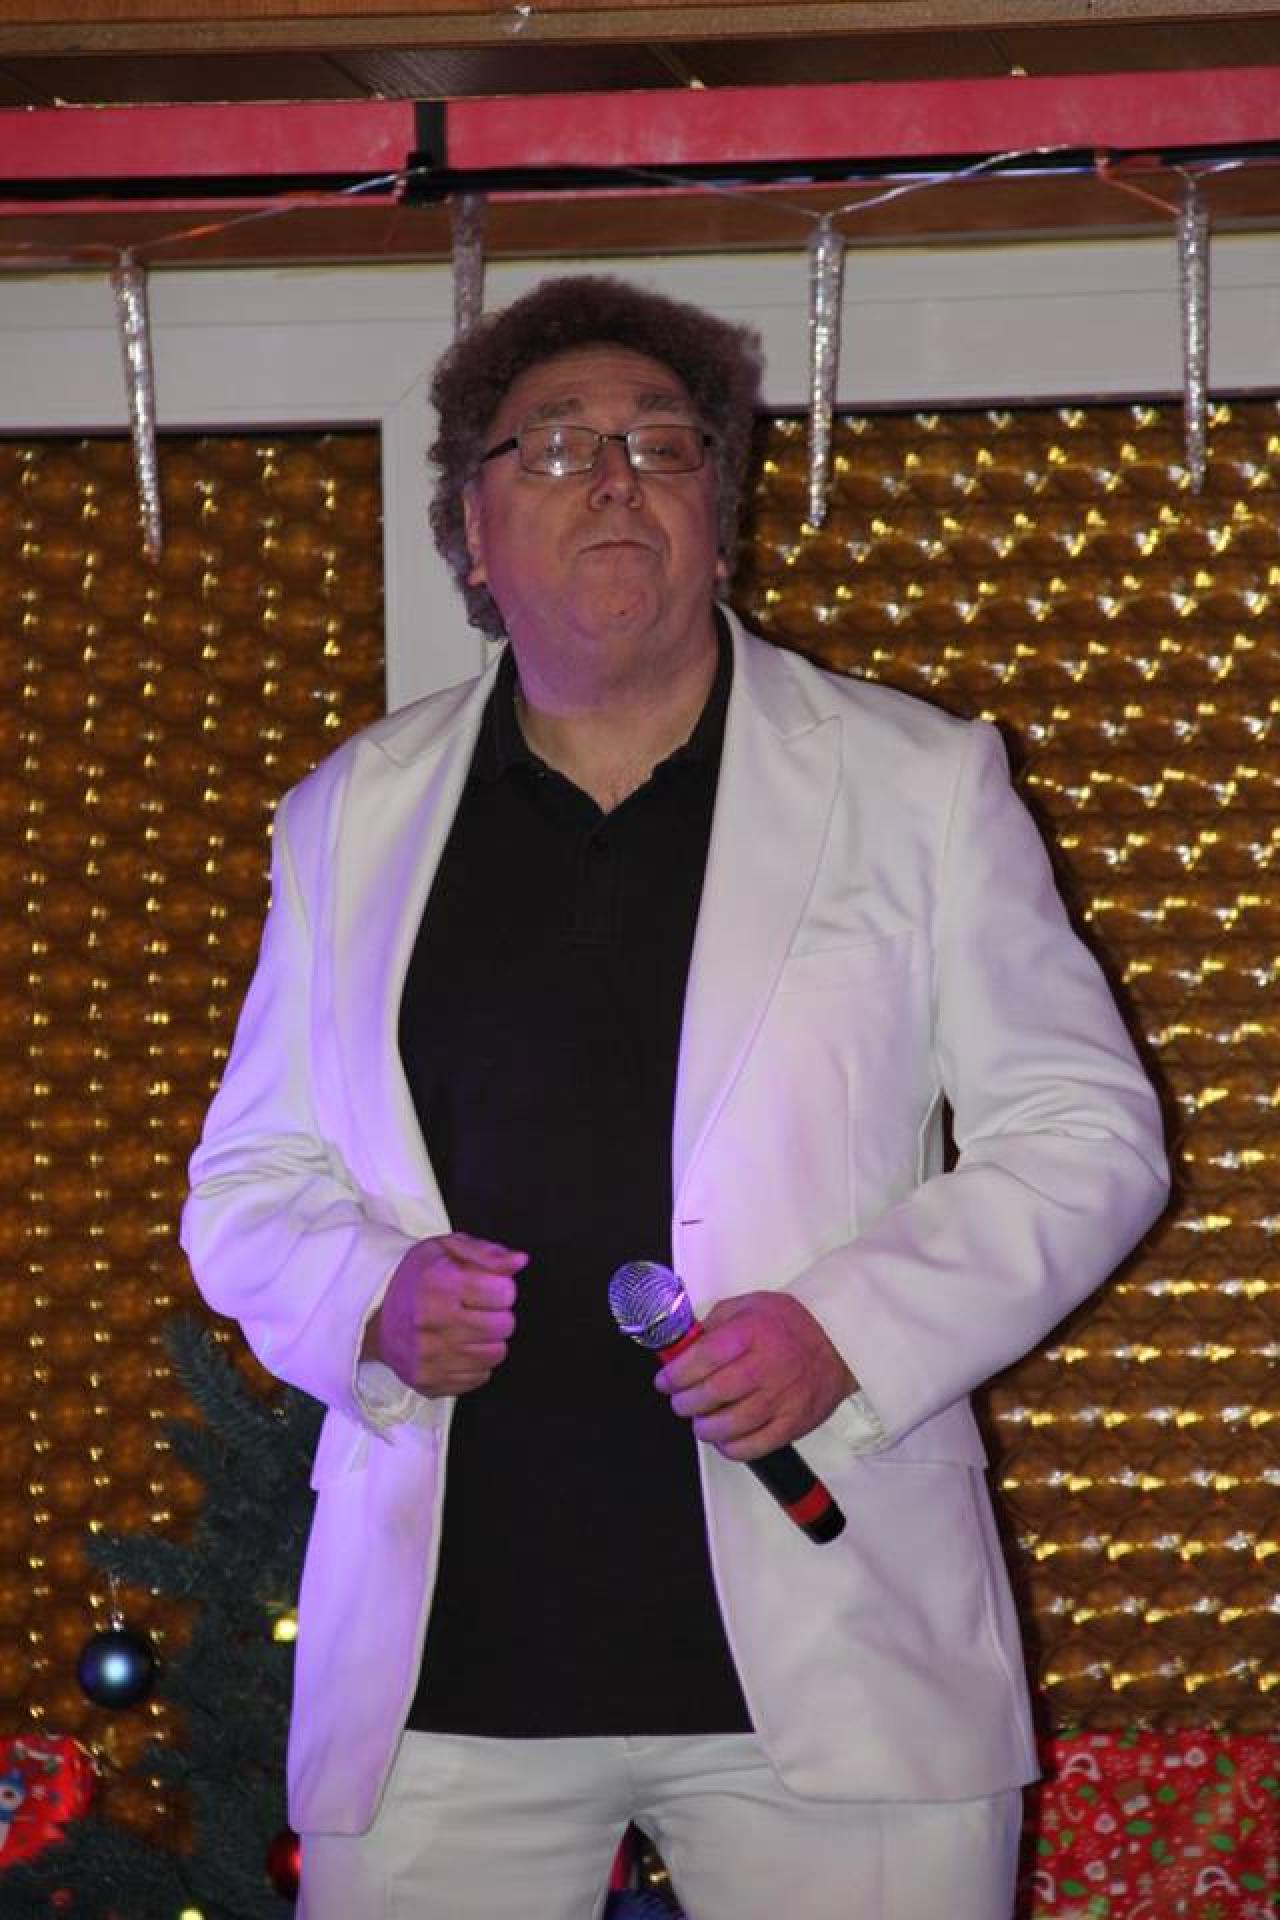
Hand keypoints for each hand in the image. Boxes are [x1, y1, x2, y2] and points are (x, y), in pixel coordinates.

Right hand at [364, 1232, 526, 1397]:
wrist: (373, 1315)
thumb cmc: (416, 1278)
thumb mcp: (448, 1248)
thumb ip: (487, 1253)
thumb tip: (520, 1261)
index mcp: (440, 1284)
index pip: (504, 1293)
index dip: (500, 1287)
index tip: (484, 1287)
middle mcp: (433, 1323)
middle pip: (504, 1326)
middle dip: (497, 1314)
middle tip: (476, 1308)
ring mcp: (430, 1357)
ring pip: (495, 1354)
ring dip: (488, 1340)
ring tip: (467, 1327)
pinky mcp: (429, 1382)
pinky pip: (479, 1377)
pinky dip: (474, 1363)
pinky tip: (457, 1347)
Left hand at [655, 1292, 854, 1460]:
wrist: (839, 1342)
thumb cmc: (791, 1324)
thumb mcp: (749, 1305)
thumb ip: (715, 1323)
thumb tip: (684, 1346)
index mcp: (750, 1334)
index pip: (701, 1359)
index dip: (675, 1374)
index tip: (664, 1381)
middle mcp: (765, 1367)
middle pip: (711, 1395)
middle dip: (685, 1402)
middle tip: (680, 1402)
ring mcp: (781, 1399)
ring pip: (729, 1426)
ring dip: (704, 1428)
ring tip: (700, 1421)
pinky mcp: (793, 1424)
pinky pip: (755, 1446)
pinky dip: (732, 1448)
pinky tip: (724, 1439)